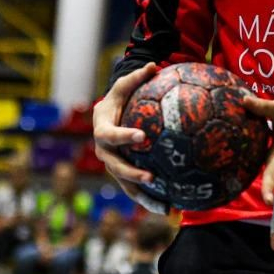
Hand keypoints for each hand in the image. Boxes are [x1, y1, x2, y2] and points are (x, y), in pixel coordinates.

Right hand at [92, 63, 168, 213]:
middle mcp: (104, 152)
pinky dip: (151, 200)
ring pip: (126, 186)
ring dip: (144, 197)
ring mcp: (113, 166)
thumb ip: (137, 77)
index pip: (110, 136)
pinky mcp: (123, 176)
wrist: (107, 116)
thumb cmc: (118, 98)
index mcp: (102, 130)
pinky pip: (136, 191)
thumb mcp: (124, 86)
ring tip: (165, 207)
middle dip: (133, 173)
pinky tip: (171, 209)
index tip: (142, 136)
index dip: (124, 137)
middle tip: (152, 176)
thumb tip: (153, 65)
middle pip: (116, 167)